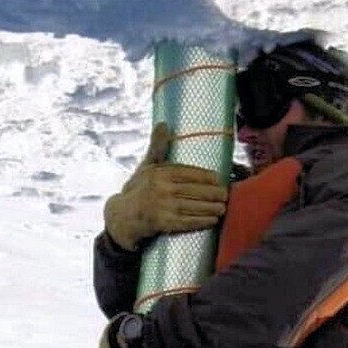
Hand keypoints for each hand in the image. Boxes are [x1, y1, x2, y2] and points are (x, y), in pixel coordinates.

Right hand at [104, 122, 227, 250]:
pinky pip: (187, 222)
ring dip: (211, 208)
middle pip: (194, 191)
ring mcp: (161, 206)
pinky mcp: (161, 223)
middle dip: (213, 194)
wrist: (121, 216)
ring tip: (222, 208)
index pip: (189, 173)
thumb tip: (163, 124)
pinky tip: (212, 220)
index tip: (219, 179)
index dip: (206, 177)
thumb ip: (157, 147)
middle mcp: (161, 188)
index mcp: (160, 172)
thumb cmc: (138, 190)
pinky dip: (202, 221)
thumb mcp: (147, 167)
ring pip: (193, 206)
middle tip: (225, 195)